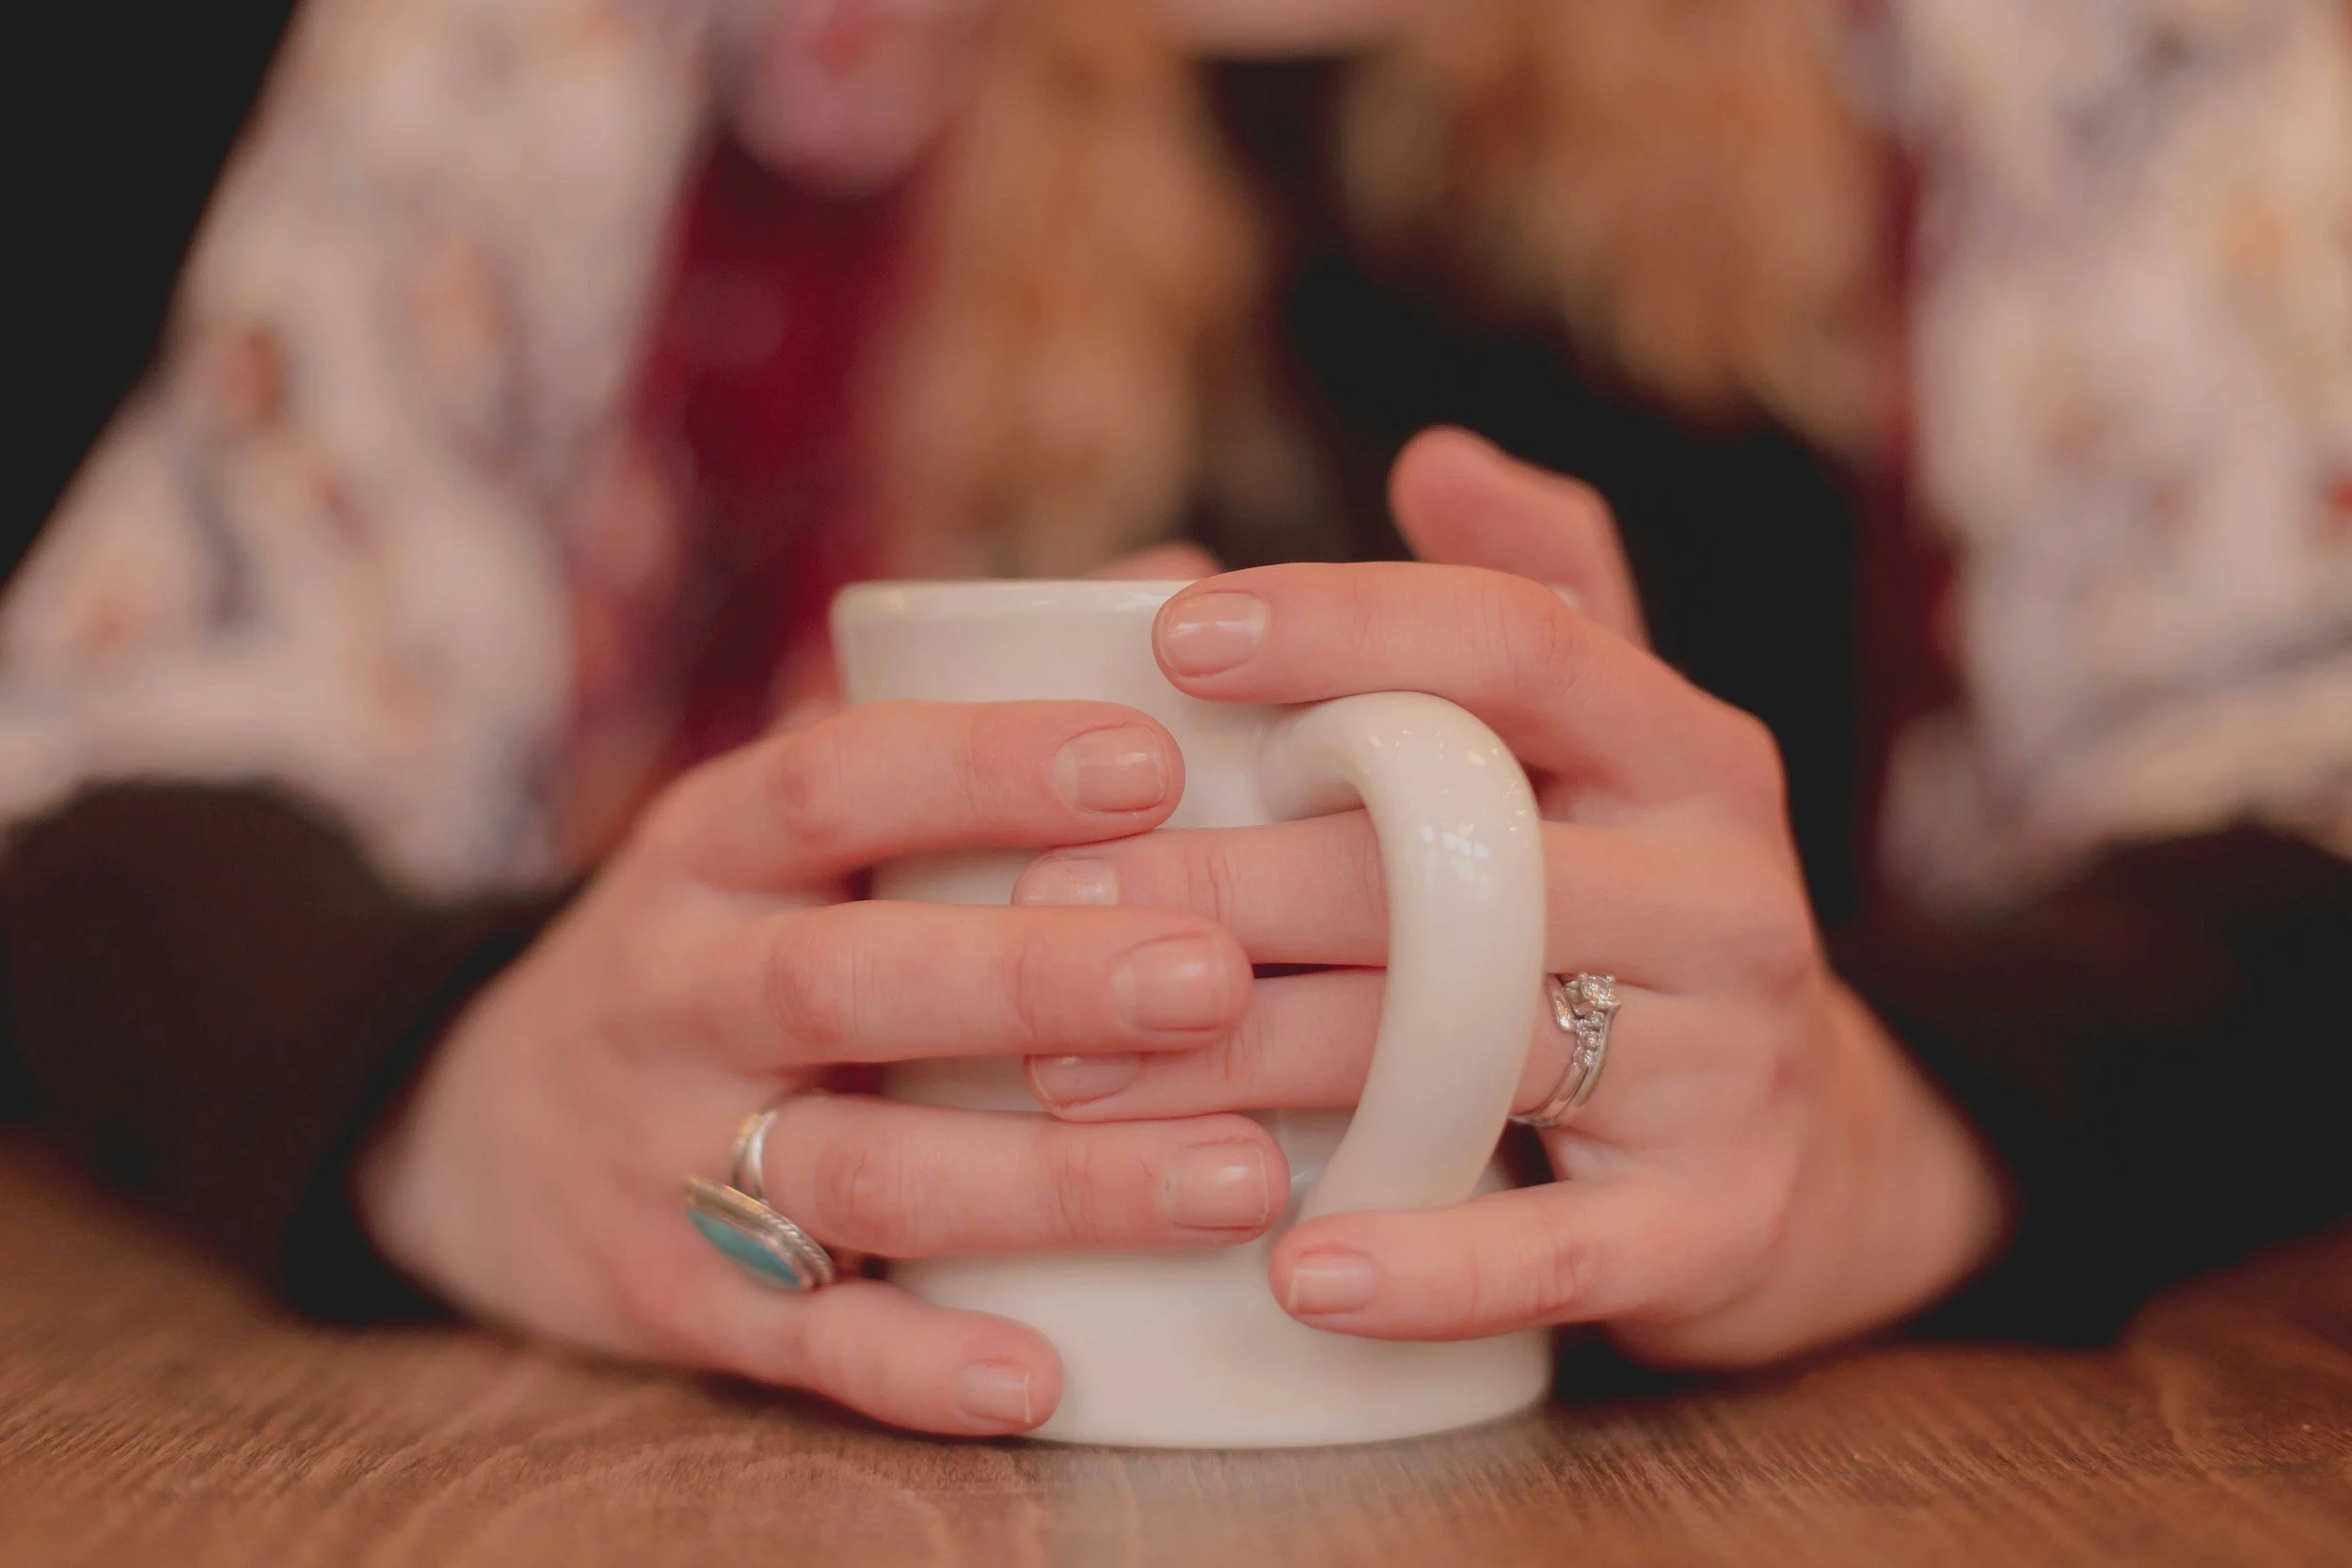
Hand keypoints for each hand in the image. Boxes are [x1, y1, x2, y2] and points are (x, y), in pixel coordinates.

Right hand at [355, 686, 1281, 1434]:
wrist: (488, 1120)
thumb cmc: (728, 931)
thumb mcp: (795, 809)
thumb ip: (973, 707)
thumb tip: (1184, 584)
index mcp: (713, 840)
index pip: (837, 771)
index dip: (987, 765)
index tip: (1151, 761)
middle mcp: (676, 983)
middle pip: (848, 974)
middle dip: (1034, 977)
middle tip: (1214, 977)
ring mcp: (665, 1149)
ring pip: (854, 1166)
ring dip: (1046, 1180)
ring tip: (1237, 1179)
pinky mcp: (672, 1296)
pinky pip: (800, 1338)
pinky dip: (917, 1363)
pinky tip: (1048, 1373)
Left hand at [1014, 429, 2006, 1365]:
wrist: (1804, 1152)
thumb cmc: (1636, 916)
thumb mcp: (1610, 754)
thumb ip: (1535, 606)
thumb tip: (1438, 456)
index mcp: (1686, 750)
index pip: (1518, 645)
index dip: (1346, 624)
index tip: (1170, 634)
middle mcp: (1730, 889)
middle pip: (1459, 860)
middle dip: (1234, 880)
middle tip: (1046, 905)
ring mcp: (1737, 1061)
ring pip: (1476, 1045)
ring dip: (1261, 1065)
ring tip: (1076, 1083)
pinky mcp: (1724, 1222)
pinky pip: (1566, 1253)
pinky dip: (1428, 1266)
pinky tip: (1293, 1278)